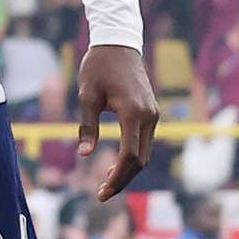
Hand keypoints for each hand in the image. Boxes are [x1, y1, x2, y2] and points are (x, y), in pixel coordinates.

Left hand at [74, 41, 158, 201]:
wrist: (118, 44)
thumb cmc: (98, 67)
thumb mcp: (86, 95)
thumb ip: (87, 126)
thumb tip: (84, 154)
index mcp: (134, 113)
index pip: (130, 156)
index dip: (117, 177)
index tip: (101, 192)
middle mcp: (149, 116)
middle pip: (140, 159)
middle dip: (122, 179)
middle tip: (101, 194)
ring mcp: (153, 114)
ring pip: (144, 152)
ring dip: (128, 170)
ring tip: (105, 183)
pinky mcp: (151, 112)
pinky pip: (144, 142)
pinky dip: (133, 157)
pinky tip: (115, 165)